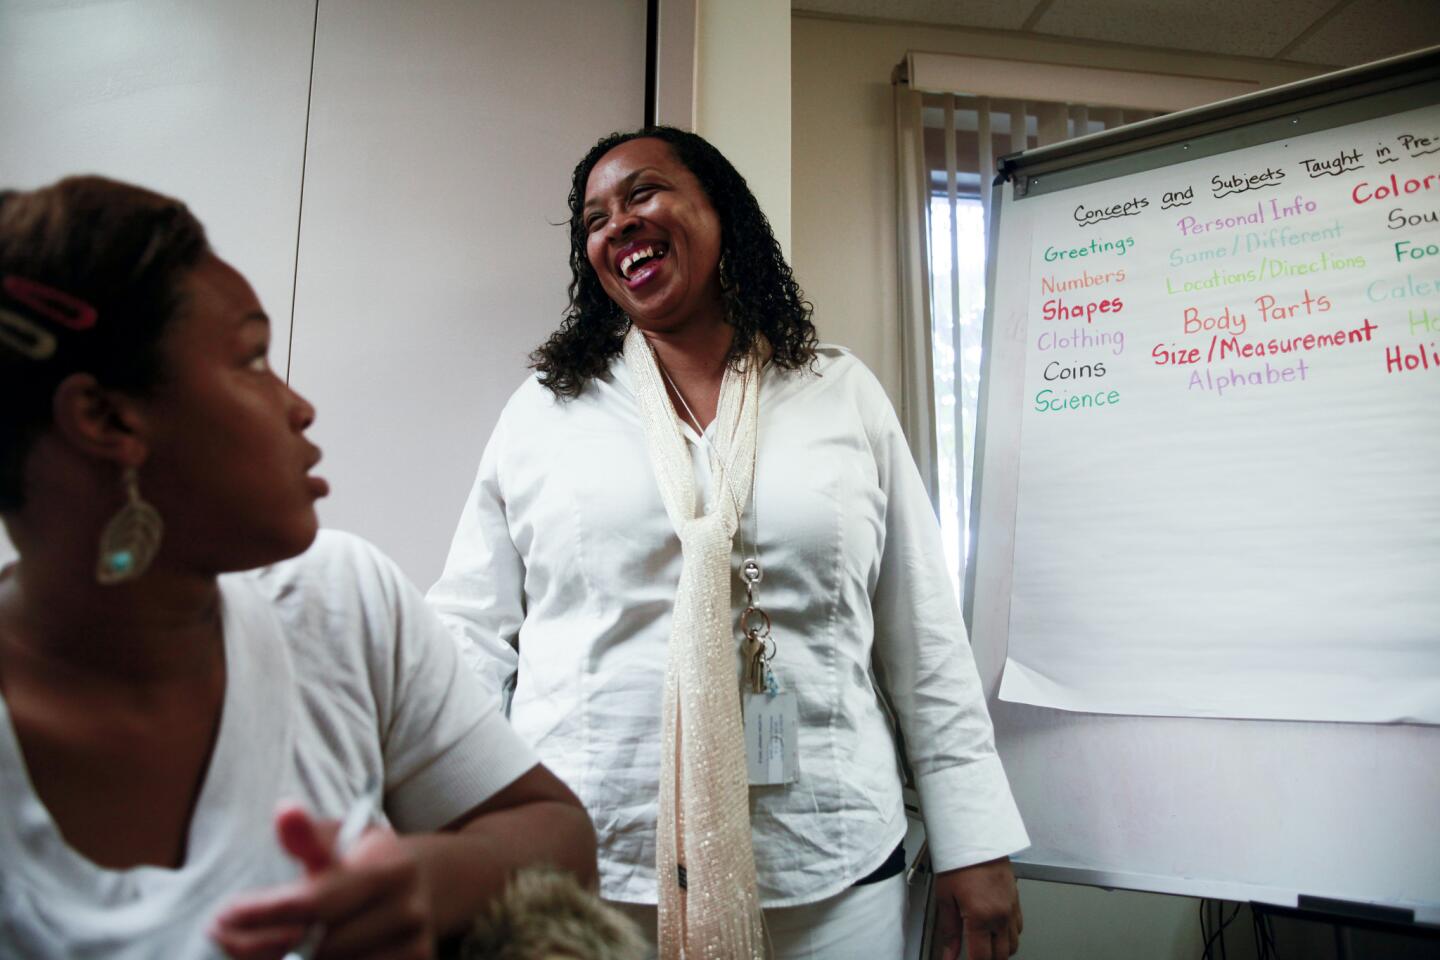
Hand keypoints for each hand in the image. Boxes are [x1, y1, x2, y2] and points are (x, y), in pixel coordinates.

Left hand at [209, 804, 432, 959]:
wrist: (422, 891)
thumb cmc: (365, 864)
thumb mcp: (342, 839)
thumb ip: (309, 835)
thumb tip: (284, 811)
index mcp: (393, 870)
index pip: (314, 903)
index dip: (261, 914)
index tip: (221, 916)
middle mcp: (408, 913)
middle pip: (316, 947)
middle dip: (258, 946)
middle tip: (223, 937)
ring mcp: (412, 949)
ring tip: (249, 951)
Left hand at [932, 856, 1021, 959]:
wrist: (976, 837)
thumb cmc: (959, 861)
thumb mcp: (945, 897)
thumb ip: (949, 930)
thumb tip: (948, 953)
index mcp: (981, 916)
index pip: (981, 958)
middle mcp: (1000, 915)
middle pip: (1000, 956)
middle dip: (986, 959)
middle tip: (972, 954)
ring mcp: (1011, 908)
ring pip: (1013, 945)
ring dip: (999, 950)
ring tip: (983, 945)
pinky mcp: (1017, 900)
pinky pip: (1018, 928)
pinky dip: (1009, 935)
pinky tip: (995, 930)